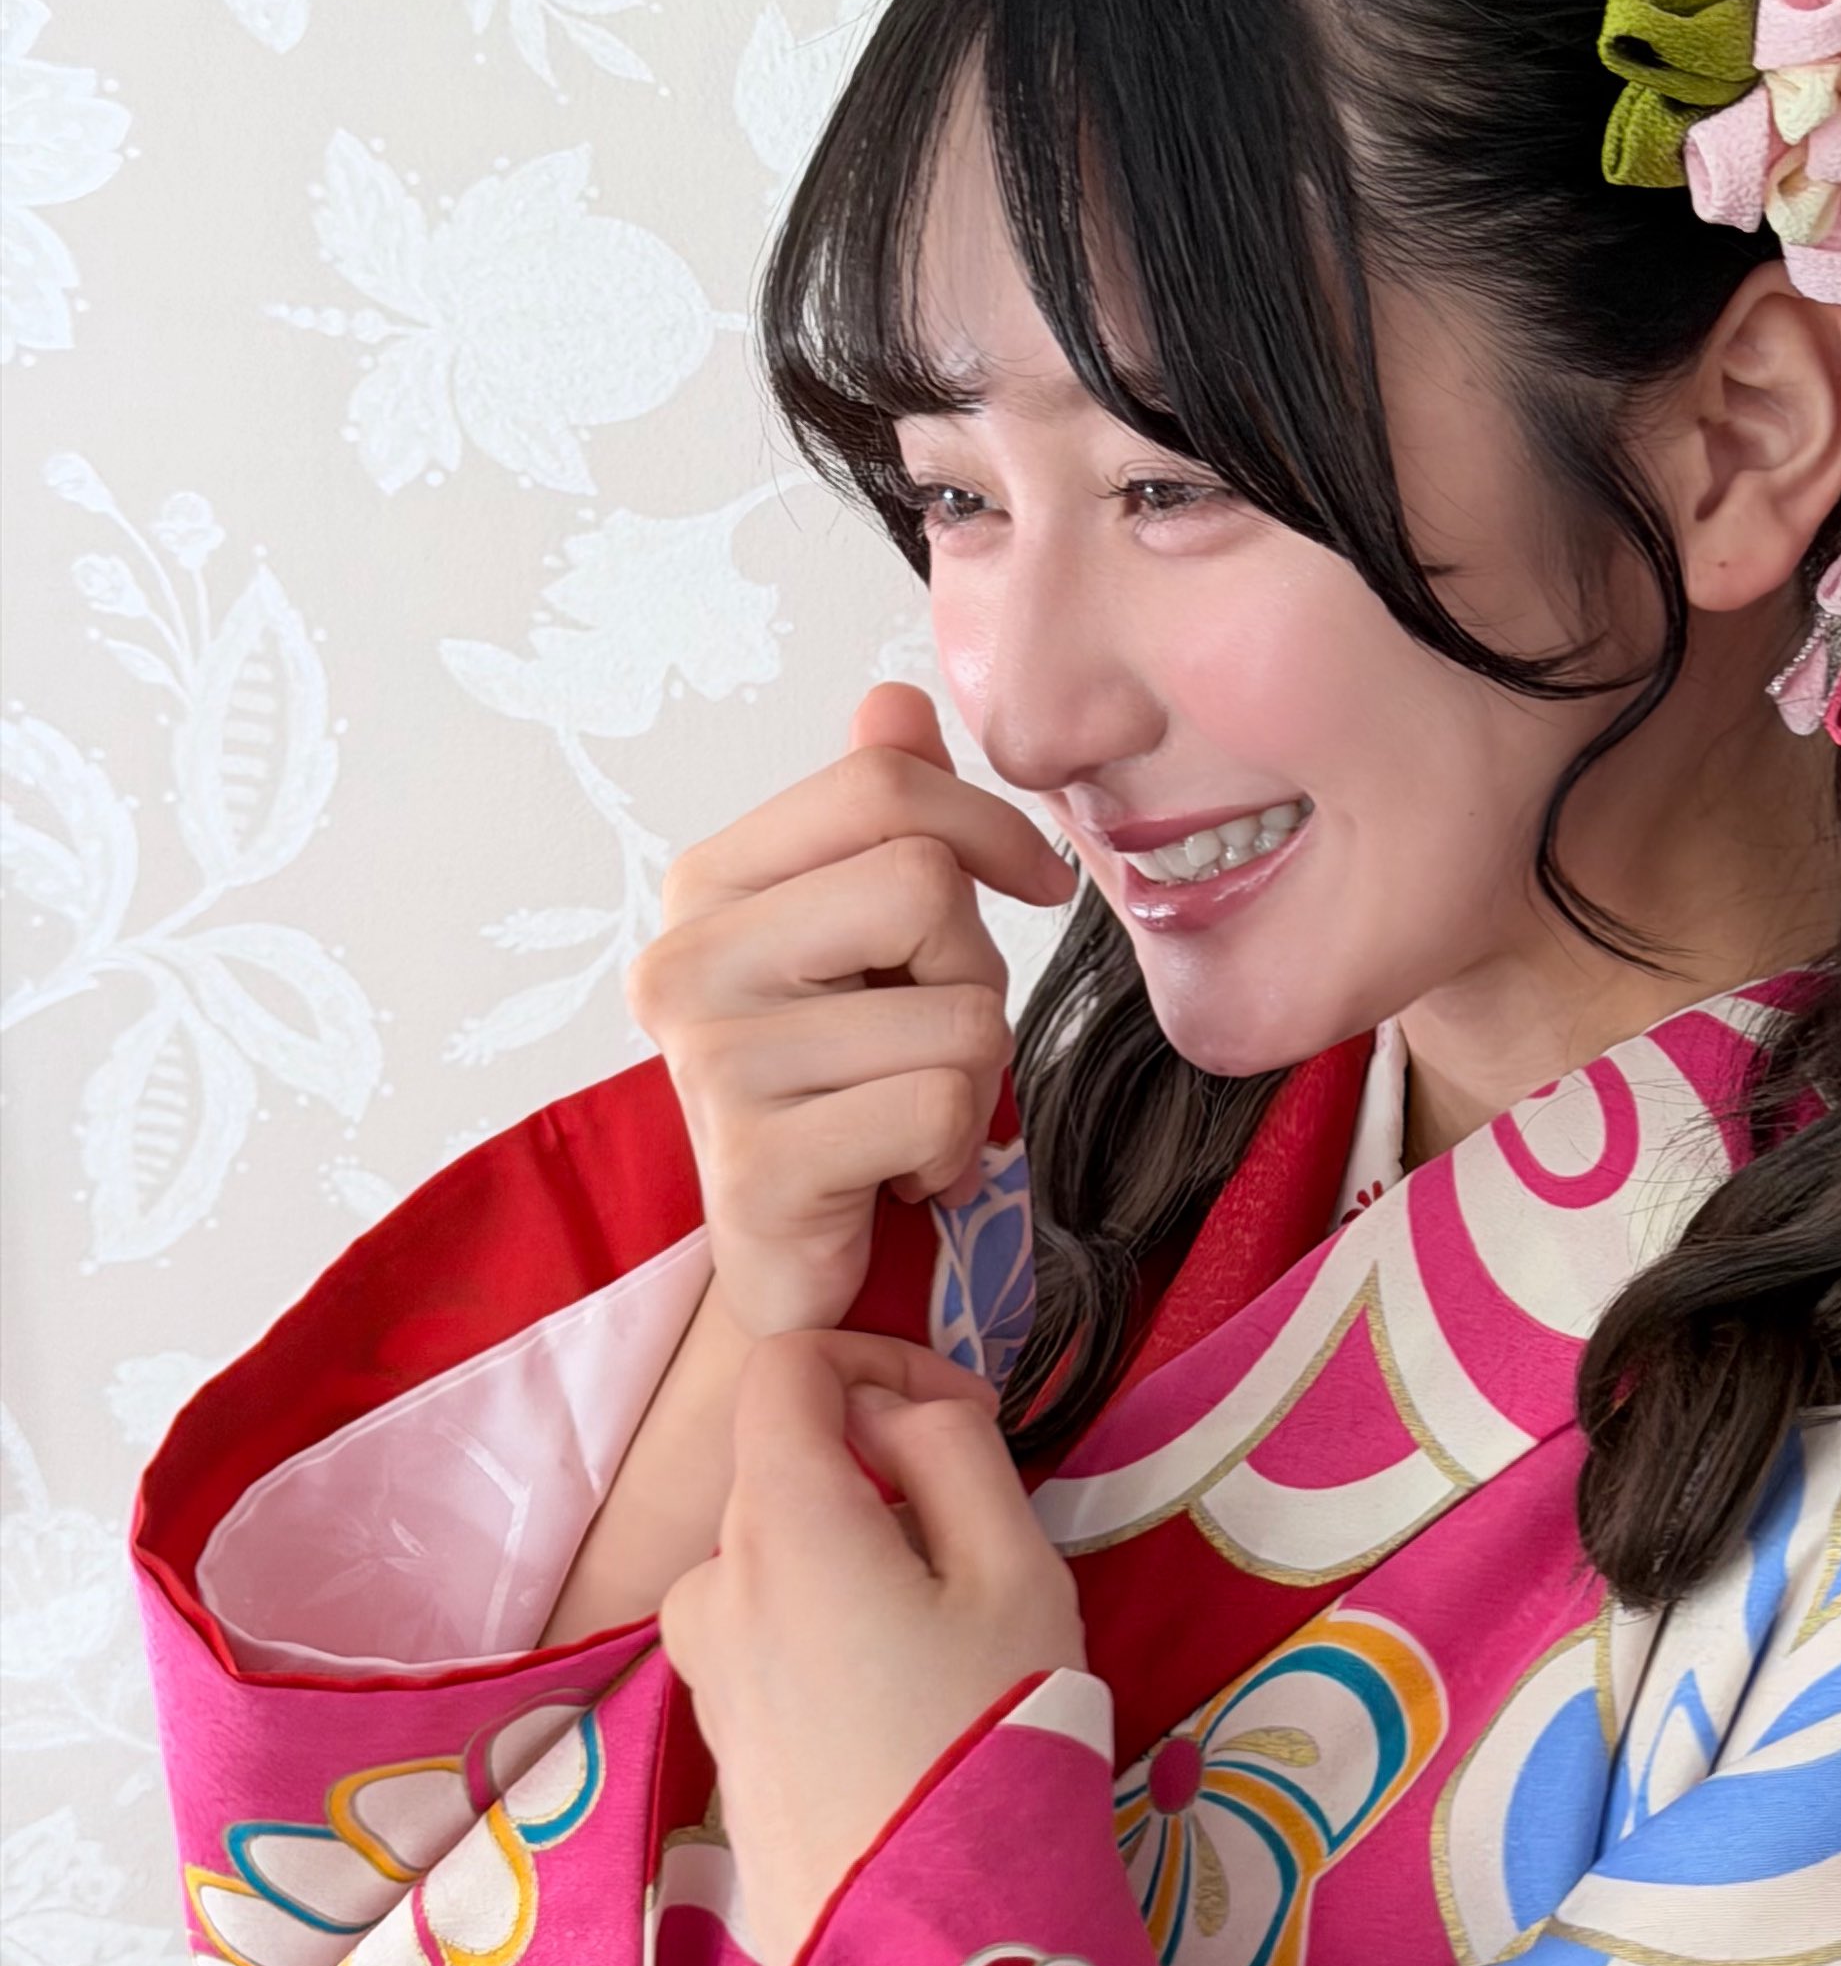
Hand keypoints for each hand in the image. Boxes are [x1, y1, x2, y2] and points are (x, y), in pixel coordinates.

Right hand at [629, 681, 1075, 1340]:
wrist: (791, 1263)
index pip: (882, 787)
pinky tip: (896, 1174)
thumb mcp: (865, 941)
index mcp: (707, 886)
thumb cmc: (842, 1089)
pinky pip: (941, 1107)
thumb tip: (892, 702)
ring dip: (972, 1077)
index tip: (1030, 883)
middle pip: (922, 885)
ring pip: (955, 1012)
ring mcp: (710, 1066)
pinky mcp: (756, 1167)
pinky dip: (953, 1152)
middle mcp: (684, 962)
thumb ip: (875, 818)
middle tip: (930, 1037)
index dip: (988, 827)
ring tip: (905, 1115)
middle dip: (974, 968)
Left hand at [659, 1330, 1084, 1965]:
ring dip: (862, 1549)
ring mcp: (703, 1666)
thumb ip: (956, 1452)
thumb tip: (904, 1409)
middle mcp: (711, 1580)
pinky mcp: (718, 1734)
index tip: (964, 1410)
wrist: (926, 1946)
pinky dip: (836, 1621)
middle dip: (884, 1462)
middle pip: (786, 1461)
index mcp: (778, 1520)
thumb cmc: (991, 1742)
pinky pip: (773, 1630)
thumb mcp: (1017, 1572)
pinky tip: (913, 1700)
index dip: (879, 1355)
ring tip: (958, 1633)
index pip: (787, 1365)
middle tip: (991, 1532)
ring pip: (782, 1551)